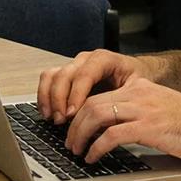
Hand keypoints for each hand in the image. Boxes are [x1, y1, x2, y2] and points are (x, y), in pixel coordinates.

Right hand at [36, 49, 152, 124]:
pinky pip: (48, 80)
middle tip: (62, 120)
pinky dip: (44, 96)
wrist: (134, 74)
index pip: (84, 74)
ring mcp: (74, 66)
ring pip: (52, 75)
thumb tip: (107, 121)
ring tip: (53, 118)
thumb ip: (121, 100)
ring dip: (48, 98)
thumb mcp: (136, 88)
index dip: (76, 94)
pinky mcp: (66, 75)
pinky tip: (48, 113)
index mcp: (104, 59)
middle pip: (64, 74)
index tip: (72, 113)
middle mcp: (85, 60)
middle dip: (60, 99)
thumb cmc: (136, 80)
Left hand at [65, 78, 180, 164]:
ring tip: (76, 150)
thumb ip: (137, 111)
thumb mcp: (160, 108)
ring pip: (96, 115)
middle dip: (74, 124)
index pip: (98, 93)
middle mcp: (138, 93)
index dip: (79, 111)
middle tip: (69, 141)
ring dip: (80, 134)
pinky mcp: (148, 128)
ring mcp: (143, 109)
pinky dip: (96, 147)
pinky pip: (111, 135)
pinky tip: (93, 157)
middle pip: (91, 103)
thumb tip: (111, 128)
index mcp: (139, 87)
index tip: (72, 126)